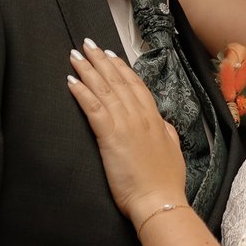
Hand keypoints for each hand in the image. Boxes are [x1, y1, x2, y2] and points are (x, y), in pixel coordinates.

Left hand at [66, 39, 188, 226]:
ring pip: (104, 89)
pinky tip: (71, 80)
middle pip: (117, 81)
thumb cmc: (166, 182)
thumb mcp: (173, 151)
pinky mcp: (110, 136)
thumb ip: (167, 134)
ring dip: (88, 70)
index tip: (110, 55)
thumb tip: (164, 124)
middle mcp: (140, 116)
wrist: (160, 201)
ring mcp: (126, 124)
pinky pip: (93, 107)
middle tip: (87, 44)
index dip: (121, 68)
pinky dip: (81, 92)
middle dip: (101, 60)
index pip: (136, 85)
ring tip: (75, 55)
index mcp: (154, 119)